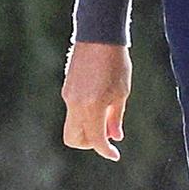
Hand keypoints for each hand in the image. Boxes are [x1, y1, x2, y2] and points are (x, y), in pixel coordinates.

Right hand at [61, 41, 131, 160]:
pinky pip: (73, 111)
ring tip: (105, 115)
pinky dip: (84, 115)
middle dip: (89, 143)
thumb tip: (114, 137)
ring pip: (72, 125)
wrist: (99, 35)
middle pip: (74, 139)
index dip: (106, 151)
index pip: (96, 140)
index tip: (115, 154)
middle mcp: (75, 105)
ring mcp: (68, 96)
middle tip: (106, 135)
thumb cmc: (115, 62)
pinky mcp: (67, 89)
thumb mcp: (121, 91)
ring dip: (86, 129)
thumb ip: (115, 117)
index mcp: (91, 107)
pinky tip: (99, 101)